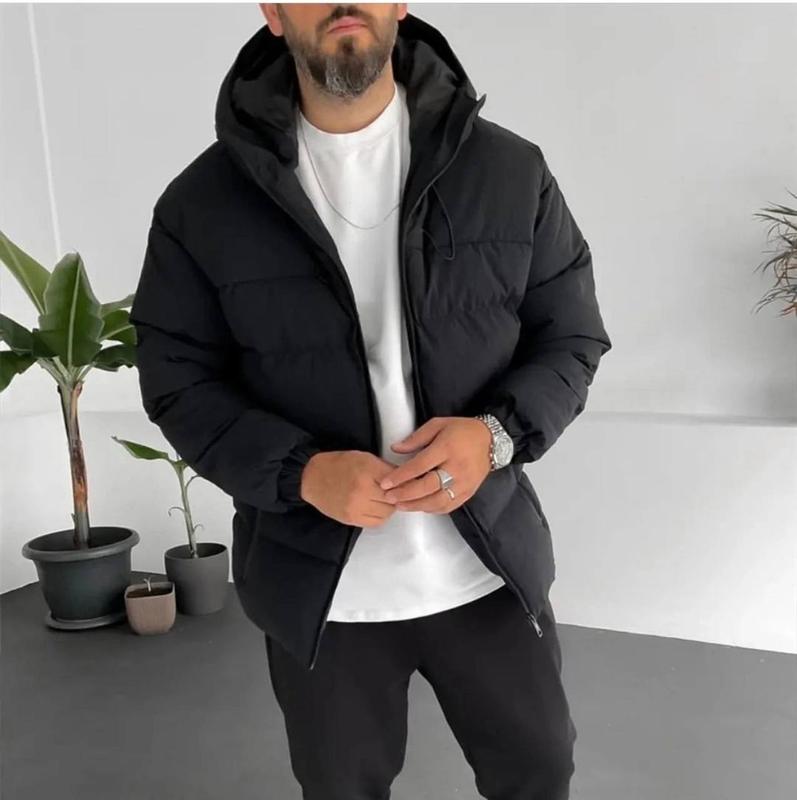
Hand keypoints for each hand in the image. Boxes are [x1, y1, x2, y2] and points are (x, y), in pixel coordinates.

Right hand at [300, 450, 397, 527]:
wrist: (312, 478)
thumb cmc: (339, 465)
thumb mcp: (364, 457)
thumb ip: (384, 468)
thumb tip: (405, 478)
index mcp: (367, 469)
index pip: (397, 479)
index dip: (404, 481)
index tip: (406, 482)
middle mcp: (362, 489)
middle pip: (394, 498)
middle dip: (397, 494)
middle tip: (393, 490)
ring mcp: (356, 506)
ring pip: (387, 512)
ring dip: (389, 506)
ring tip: (382, 499)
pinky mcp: (351, 518)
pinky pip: (376, 522)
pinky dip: (380, 516)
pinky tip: (375, 507)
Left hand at [377, 417, 492, 512]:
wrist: (491, 439)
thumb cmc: (462, 430)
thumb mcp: (438, 424)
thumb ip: (416, 438)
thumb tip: (396, 448)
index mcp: (446, 448)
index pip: (420, 465)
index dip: (401, 476)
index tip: (386, 482)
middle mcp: (456, 467)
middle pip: (427, 486)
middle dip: (405, 494)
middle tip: (389, 497)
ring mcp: (464, 482)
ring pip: (438, 500)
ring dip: (416, 505)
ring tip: (400, 505)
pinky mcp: (469, 492)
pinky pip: (448, 505)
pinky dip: (432, 509)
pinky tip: (420, 507)